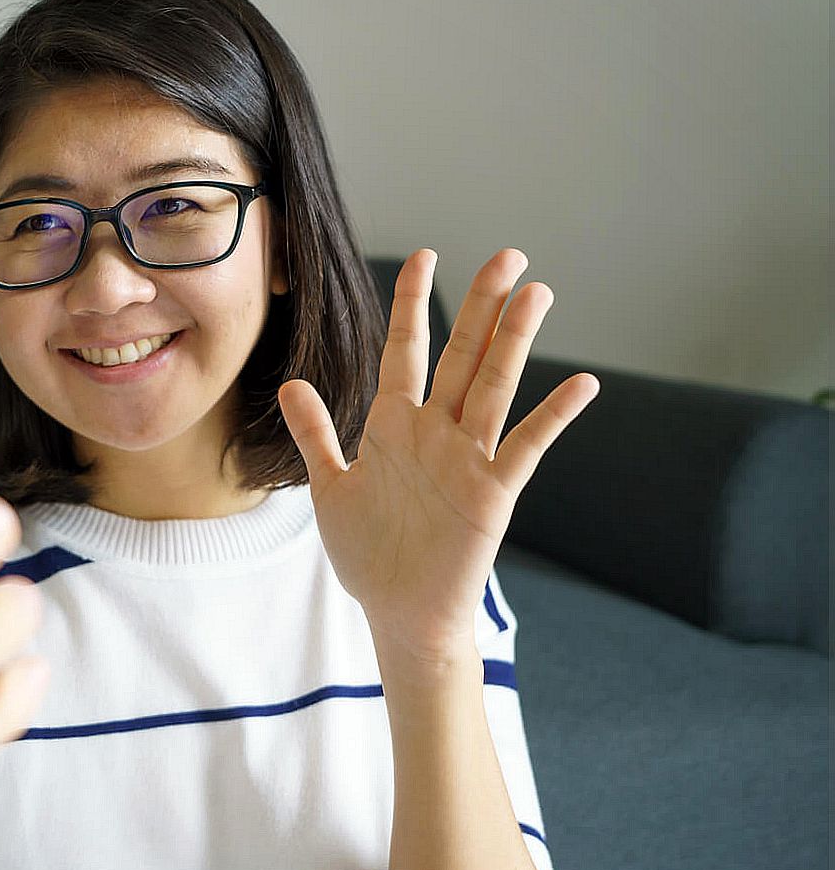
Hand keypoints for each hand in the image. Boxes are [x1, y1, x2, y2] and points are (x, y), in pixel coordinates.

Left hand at [277, 249, 598, 676]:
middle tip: (508, 255)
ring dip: (513, 342)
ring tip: (537, 294)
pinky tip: (581, 384)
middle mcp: (435, 432)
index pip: (406, 350)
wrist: (398, 614)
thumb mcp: (330, 486)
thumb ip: (316, 433)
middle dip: (481, 305)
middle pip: (461, 355)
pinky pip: (524, 448)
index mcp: (394, 425)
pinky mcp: (491, 494)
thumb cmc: (367, 554)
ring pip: (492, 387)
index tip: (424, 256)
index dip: (413, 304)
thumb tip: (289, 383)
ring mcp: (466, 459)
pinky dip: (552, 417)